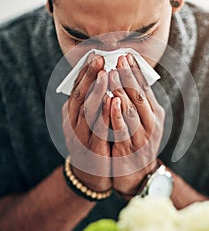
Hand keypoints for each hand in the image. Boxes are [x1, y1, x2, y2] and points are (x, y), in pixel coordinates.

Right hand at [62, 53, 111, 191]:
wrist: (91, 174)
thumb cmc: (93, 142)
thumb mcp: (89, 121)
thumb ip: (93, 103)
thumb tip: (103, 78)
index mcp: (72, 115)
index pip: (77, 89)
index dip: (85, 72)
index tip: (95, 55)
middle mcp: (73, 123)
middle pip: (80, 96)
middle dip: (89, 77)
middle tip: (99, 59)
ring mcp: (81, 137)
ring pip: (87, 111)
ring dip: (96, 92)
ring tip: (105, 75)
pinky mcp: (93, 149)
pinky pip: (99, 130)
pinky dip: (105, 115)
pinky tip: (114, 102)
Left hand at [109, 54, 164, 195]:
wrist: (137, 175)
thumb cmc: (137, 143)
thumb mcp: (142, 121)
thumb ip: (136, 102)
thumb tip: (127, 77)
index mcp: (154, 113)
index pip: (145, 88)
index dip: (136, 71)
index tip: (127, 55)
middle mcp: (151, 123)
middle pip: (140, 95)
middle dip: (129, 76)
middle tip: (119, 59)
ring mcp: (142, 137)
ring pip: (132, 110)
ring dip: (122, 90)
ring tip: (112, 74)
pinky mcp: (130, 149)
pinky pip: (123, 129)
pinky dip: (117, 114)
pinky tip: (111, 100)